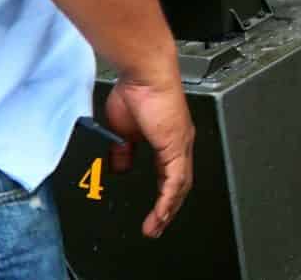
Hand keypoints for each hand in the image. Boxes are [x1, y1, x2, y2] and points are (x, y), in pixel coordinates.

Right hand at [104, 74, 194, 238]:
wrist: (144, 74)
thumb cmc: (135, 92)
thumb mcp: (122, 131)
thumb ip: (123, 151)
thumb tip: (120, 166)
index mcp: (167, 140)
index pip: (169, 175)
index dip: (162, 196)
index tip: (153, 213)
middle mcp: (178, 143)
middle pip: (178, 185)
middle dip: (167, 209)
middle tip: (155, 227)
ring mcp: (180, 145)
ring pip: (179, 186)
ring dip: (168, 209)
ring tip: (156, 226)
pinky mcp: (176, 145)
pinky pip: (176, 179)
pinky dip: (168, 199)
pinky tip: (162, 212)